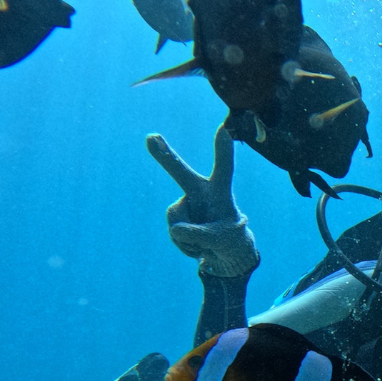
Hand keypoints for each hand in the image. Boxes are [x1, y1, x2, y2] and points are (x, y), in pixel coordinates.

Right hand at [147, 128, 259, 278]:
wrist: (223, 252)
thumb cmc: (230, 240)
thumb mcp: (221, 241)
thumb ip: (200, 234)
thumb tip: (177, 230)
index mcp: (220, 192)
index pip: (224, 169)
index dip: (223, 151)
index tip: (224, 128)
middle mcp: (200, 192)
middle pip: (181, 173)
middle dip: (165, 156)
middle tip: (151, 137)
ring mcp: (186, 204)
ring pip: (178, 222)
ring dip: (191, 240)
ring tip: (205, 242)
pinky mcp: (177, 219)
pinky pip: (175, 234)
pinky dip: (186, 246)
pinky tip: (196, 245)